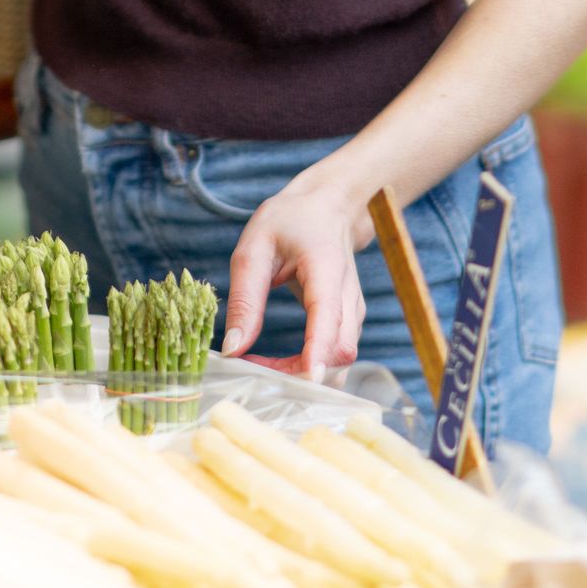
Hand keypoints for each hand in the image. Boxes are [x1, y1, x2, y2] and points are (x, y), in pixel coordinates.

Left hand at [221, 154, 372, 384]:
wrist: (327, 208)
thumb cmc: (289, 222)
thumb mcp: (254, 249)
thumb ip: (245, 299)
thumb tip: (233, 349)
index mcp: (327, 270)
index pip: (329, 318)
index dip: (318, 352)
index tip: (303, 379)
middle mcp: (349, 297)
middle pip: (339, 352)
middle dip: (298, 374)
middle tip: (251, 371)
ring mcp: (354, 313)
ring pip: (339, 362)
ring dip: (301, 375)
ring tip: (258, 367)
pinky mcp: (348, 324)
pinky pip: (334, 358)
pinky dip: (307, 368)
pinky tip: (277, 364)